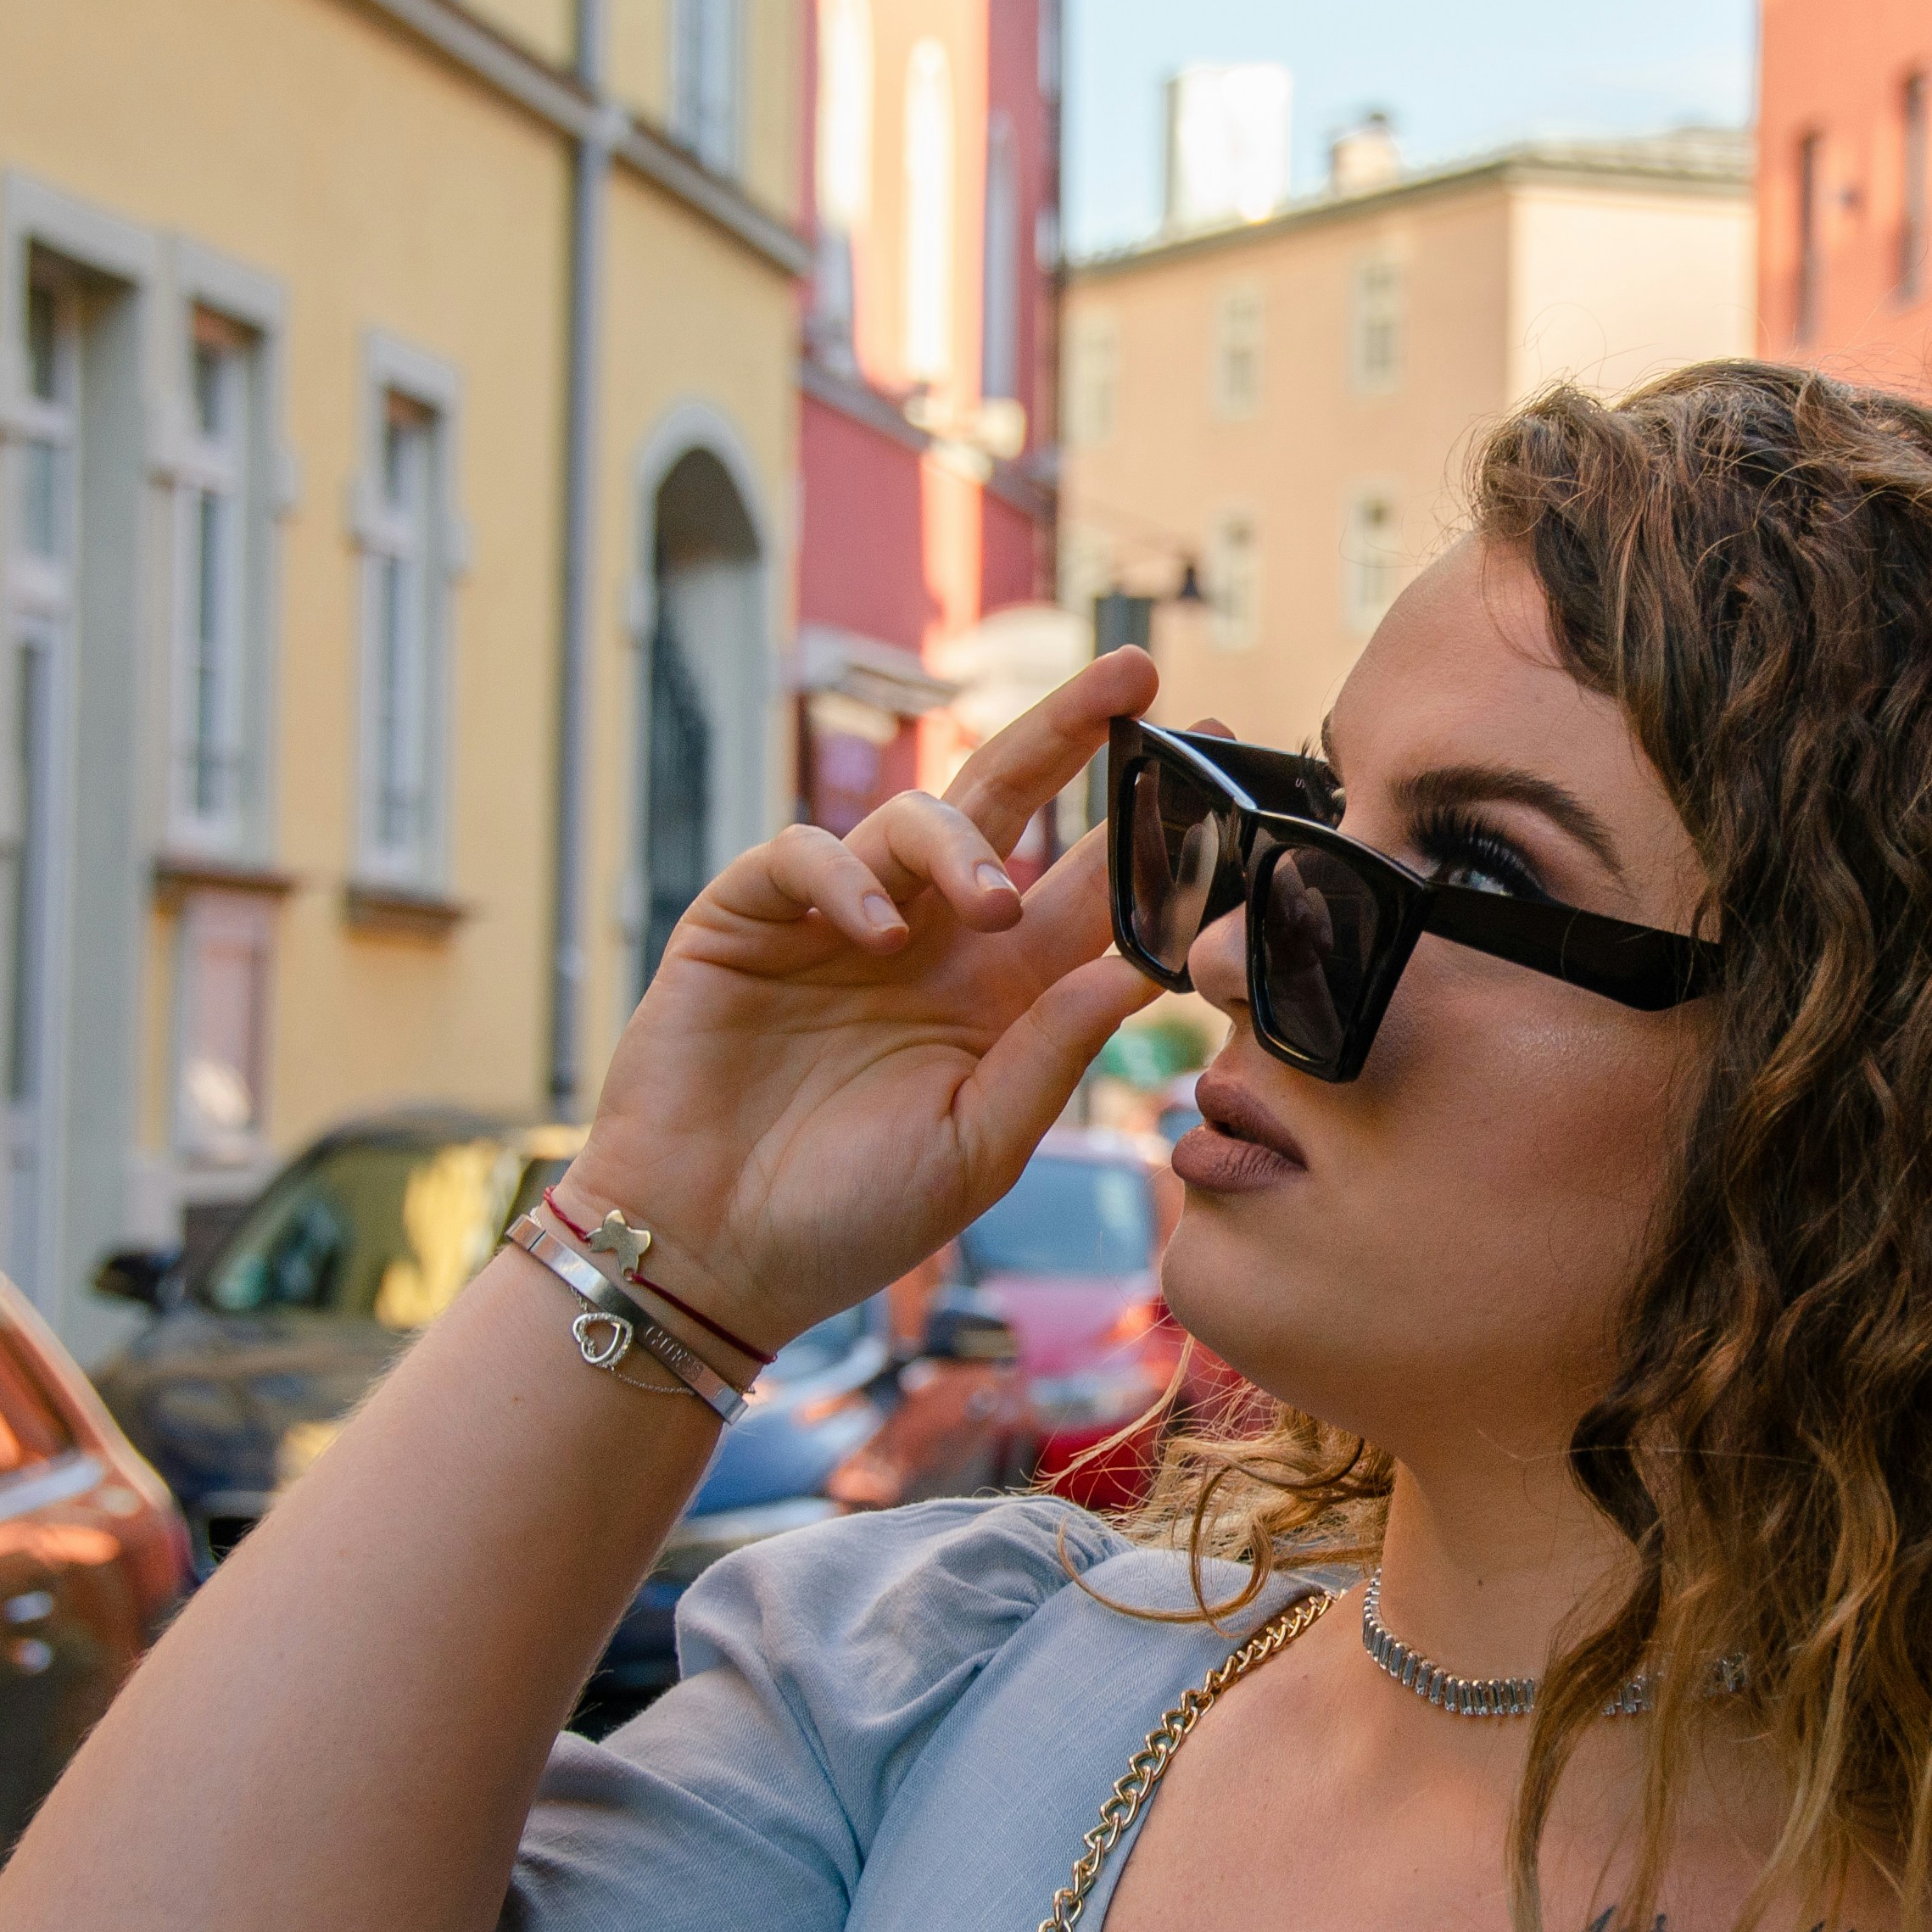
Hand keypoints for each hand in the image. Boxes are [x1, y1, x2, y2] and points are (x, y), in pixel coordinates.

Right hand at [562, 648, 1163, 1352]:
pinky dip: (845, 875)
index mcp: (1001, 992)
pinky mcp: (748, 920)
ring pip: (913, 819)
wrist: (713, 1257)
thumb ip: (1054, 1053)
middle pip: (1009, 803)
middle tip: (1134, 674)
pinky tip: (877, 929)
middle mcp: (931, 938)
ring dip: (961, 844)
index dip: (1150, 830)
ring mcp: (838, 922)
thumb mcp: (978, 1147)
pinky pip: (803, 855)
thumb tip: (1144, 969)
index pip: (1092, 888)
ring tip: (990, 902)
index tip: (1218, 765)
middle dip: (1070, 732)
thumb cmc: (851, 1218)